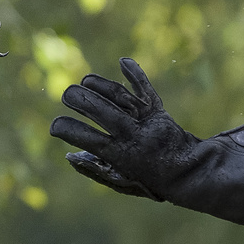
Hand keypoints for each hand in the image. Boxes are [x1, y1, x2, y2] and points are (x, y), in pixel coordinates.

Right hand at [50, 59, 197, 197]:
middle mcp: (134, 135)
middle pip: (104, 111)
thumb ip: (94, 169)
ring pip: (120, 96)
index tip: (54, 127)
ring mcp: (146, 120)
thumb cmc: (147, 179)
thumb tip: (69, 155)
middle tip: (66, 94)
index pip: (89, 138)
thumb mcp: (120, 182)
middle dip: (81, 100)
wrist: (188, 173)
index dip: (69, 130)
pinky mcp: (157, 110)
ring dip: (99, 85)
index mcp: (121, 156)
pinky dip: (135, 73)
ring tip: (85, 82)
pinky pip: (145, 88)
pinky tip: (123, 61)